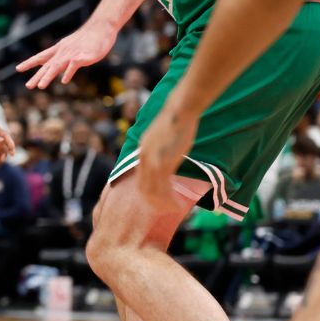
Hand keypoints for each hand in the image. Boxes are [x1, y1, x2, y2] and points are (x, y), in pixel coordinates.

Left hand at [17, 21, 116, 89]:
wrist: (101, 27)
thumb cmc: (88, 37)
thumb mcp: (71, 45)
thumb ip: (63, 55)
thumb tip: (57, 64)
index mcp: (59, 49)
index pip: (41, 56)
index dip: (29, 62)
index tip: (18, 69)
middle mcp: (62, 52)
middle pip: (47, 65)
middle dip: (37, 76)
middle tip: (28, 86)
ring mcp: (72, 54)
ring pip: (57, 66)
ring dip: (48, 76)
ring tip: (40, 86)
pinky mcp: (83, 56)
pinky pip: (73, 65)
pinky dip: (68, 72)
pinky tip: (63, 81)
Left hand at [138, 95, 199, 211]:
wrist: (180, 110)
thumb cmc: (178, 121)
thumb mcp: (164, 138)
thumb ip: (162, 150)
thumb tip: (169, 156)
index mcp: (142, 151)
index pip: (139, 178)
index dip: (147, 192)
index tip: (156, 201)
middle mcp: (143, 158)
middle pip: (142, 188)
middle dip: (152, 202)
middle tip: (164, 210)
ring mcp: (151, 161)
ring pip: (152, 191)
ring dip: (162, 203)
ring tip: (173, 209)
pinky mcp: (162, 163)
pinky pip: (163, 188)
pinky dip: (169, 199)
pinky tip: (178, 205)